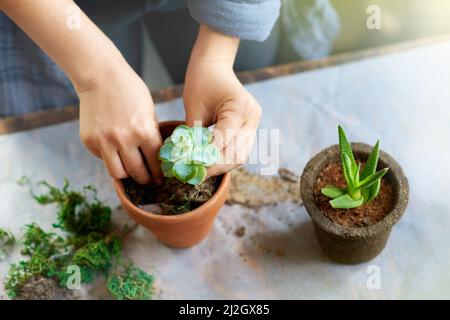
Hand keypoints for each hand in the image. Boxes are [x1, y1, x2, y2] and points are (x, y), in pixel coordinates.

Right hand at [79, 64, 162, 184]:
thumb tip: (156, 155)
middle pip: (137, 172)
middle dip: (145, 179)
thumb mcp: (149, 110)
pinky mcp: (89, 141)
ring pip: (117, 173)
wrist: (99, 76)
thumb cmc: (128, 90)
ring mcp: (104, 141)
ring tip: (131, 172)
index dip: (159, 173)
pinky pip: (102, 159)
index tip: (160, 178)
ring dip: (126, 175)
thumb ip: (151, 133)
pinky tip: (115, 150)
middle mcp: (123, 139)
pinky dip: (110, 158)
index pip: (155, 161)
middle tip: (148, 181)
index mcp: (144, 131)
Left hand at [183, 25, 261, 177]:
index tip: (191, 167)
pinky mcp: (251, 126)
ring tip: (203, 170)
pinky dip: (227, 157)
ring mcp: (254, 121)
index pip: (224, 141)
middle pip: (237, 153)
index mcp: (239, 108)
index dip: (208, 157)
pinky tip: (212, 161)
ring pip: (242, 155)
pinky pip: (241, 148)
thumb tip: (188, 161)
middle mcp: (252, 116)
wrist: (214, 65)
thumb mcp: (194, 108)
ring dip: (223, 165)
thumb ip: (194, 135)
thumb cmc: (201, 81)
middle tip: (197, 174)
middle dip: (216, 166)